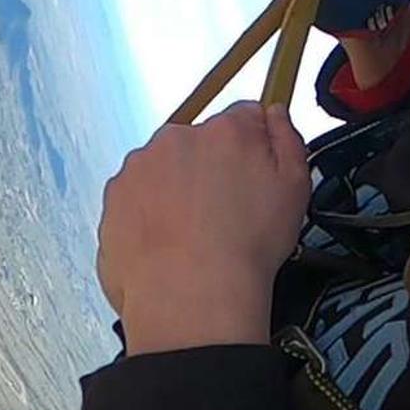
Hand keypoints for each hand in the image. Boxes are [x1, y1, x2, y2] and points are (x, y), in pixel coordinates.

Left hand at [96, 102, 311, 355]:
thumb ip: (286, 139)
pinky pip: (137, 197)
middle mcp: (178, 139)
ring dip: (177, 190)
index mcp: (225, 131)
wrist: (191, 294)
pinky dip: (150, 214)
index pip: (243, 116)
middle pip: (199, 142)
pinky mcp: (113, 197)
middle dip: (211, 168)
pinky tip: (171, 243)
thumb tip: (275, 115)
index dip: (253, 145)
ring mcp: (139, 168)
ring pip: (164, 169)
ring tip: (197, 234)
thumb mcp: (295, 188)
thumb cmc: (244, 247)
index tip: (255, 170)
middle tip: (227, 211)